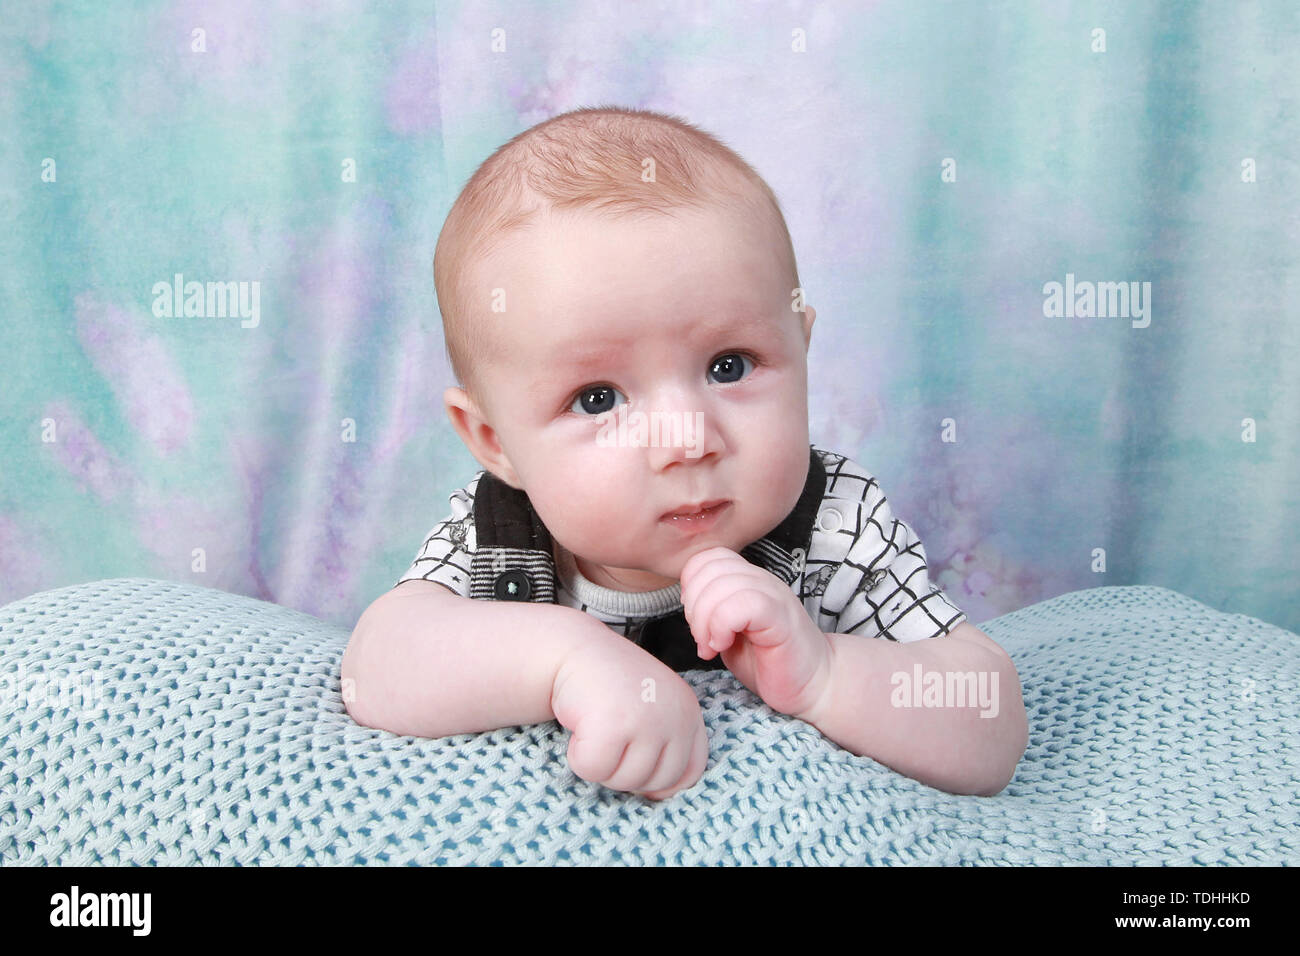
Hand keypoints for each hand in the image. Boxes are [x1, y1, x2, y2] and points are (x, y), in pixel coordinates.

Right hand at [550, 630, 707, 800]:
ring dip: (600, 764)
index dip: (660, 780)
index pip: (690, 772)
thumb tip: (658, 797)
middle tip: (607, 738)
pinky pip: (593, 769)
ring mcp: (647, 719)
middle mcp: (676, 714)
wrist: (574, 649)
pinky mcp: (613, 723)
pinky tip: (580, 725)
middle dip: (625, 772)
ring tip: (594, 727)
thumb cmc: (610, 685)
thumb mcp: (652, 709)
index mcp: (689, 711)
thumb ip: (664, 745)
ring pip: (624, 781)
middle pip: (656, 783)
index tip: (634, 761)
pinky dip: (578, 756)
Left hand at [679, 546, 833, 718]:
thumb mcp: (730, 631)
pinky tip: (724, 646)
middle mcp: (762, 580)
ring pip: (721, 585)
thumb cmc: (770, 661)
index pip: (708, 558)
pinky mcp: (781, 617)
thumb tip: (687, 601)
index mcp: (749, 580)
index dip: (692, 586)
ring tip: (712, 646)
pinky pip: (741, 605)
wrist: (814, 686)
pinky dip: (721, 627)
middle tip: (703, 639)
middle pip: (709, 569)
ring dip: (705, 621)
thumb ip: (712, 609)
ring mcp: (773, 595)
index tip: (697, 620)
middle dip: (694, 608)